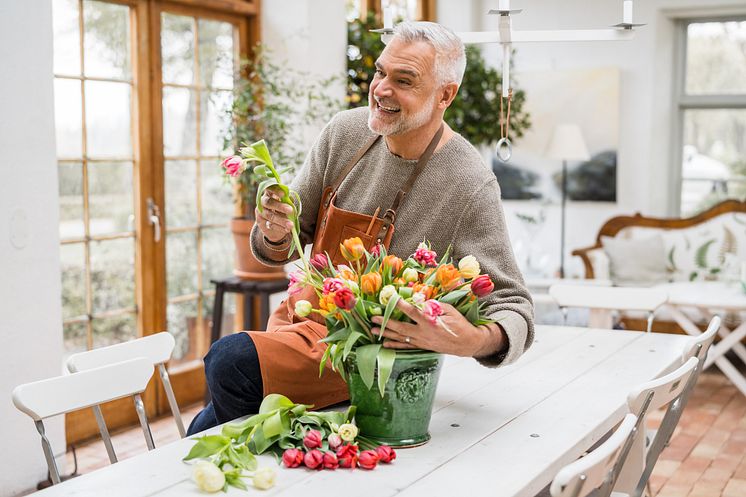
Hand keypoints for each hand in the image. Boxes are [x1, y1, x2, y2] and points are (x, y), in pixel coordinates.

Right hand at [256, 186, 293, 242]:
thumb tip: (291, 199)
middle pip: (269, 202)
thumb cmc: (282, 211)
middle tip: (290, 210)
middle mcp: (262, 202)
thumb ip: (287, 201)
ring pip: (270, 215)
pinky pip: (270, 225)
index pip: (269, 189)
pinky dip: (280, 228)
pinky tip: (287, 229)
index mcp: (269, 194)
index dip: (275, 190)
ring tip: (291, 225)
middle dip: (280, 206)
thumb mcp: (286, 204)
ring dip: (281, 220)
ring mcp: (260, 212)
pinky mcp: (260, 222)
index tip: (283, 194)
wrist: (276, 227)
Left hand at [370, 299, 503, 356]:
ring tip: (373, 331)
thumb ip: (433, 306)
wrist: (466, 343)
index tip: (390, 298)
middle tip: (374, 318)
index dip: (400, 305)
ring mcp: (422, 342)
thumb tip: (418, 300)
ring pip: (401, 338)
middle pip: (401, 327)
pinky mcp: (422, 347)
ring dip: (386, 334)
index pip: (412, 312)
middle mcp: (424, 333)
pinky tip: (384, 344)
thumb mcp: (449, 311)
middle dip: (386, 322)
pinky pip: (406, 347)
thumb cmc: (459, 324)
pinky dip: (394, 345)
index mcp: (431, 322)